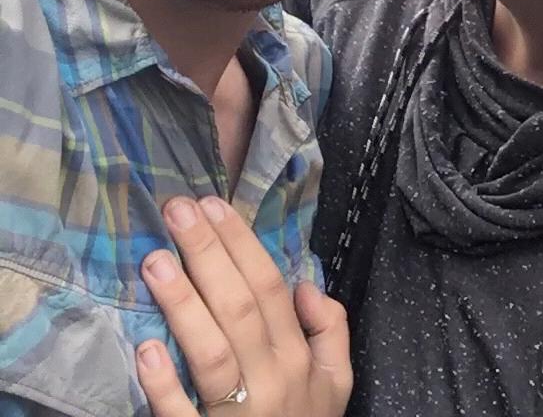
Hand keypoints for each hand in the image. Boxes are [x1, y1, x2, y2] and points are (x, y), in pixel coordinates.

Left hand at [135, 196, 351, 416]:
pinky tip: (145, 348)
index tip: (212, 207)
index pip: (272, 288)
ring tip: (154, 261)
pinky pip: (183, 415)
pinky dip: (166, 384)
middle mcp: (275, 379)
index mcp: (302, 358)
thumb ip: (331, 330)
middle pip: (241, 307)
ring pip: (213, 351)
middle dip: (209, 254)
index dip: (241, 245)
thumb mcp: (336, 383)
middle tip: (177, 212)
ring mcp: (241, 415)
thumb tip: (305, 285)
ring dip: (184, 304)